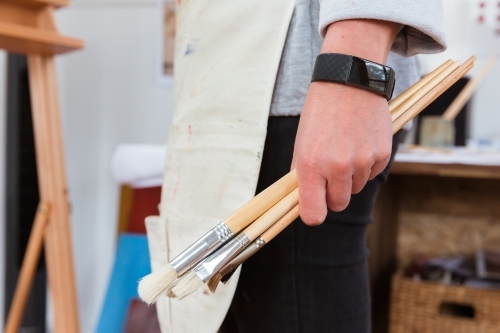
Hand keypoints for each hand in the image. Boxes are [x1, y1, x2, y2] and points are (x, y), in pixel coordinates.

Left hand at [292, 82, 391, 224]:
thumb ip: (303, 174)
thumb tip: (304, 201)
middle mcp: (337, 167)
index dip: (313, 214)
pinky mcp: (382, 154)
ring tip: (344, 150)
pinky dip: (365, 165)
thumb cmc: (320, 113)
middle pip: (338, 204)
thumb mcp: (301, 143)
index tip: (314, 207)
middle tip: (329, 174)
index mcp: (311, 166)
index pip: (314, 214)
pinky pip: (372, 174)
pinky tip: (359, 143)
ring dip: (350, 178)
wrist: (348, 82)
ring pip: (356, 189)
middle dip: (333, 195)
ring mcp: (362, 162)